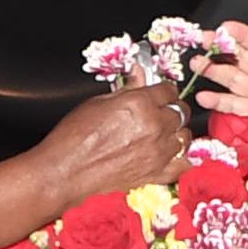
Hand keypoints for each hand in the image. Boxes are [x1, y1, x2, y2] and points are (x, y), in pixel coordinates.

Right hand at [37, 85, 190, 203]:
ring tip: (163, 133)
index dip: (163, 90)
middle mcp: (154, 127)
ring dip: (176, 133)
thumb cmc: (73, 138)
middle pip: (180, 112)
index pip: (168, 90)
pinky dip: (182, 159)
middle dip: (172, 109)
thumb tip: (138, 74)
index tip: (159, 93)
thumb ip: (126, 89)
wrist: (64, 173)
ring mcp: (157, 153)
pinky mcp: (155, 175)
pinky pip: (183, 165)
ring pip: (184, 137)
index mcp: (139, 104)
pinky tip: (174, 155)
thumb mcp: (97, 103)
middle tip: (161, 111)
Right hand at [193, 21, 247, 177]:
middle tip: (201, 41)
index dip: (245, 35)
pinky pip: (236, 106)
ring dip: (215, 72)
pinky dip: (219, 102)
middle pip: (243, 57)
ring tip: (197, 66)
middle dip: (221, 48)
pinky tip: (205, 98)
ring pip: (235, 79)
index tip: (226, 27)